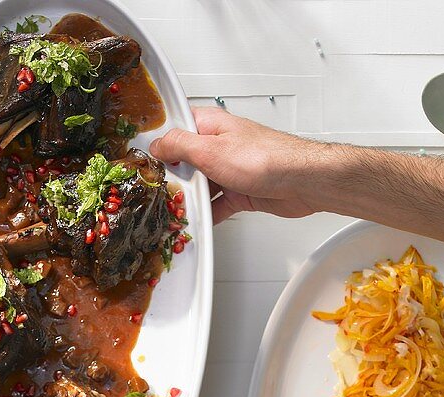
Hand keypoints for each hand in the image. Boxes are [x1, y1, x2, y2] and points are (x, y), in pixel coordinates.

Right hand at [150, 107, 334, 223]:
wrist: (301, 181)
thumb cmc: (264, 157)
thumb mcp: (210, 149)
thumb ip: (179, 145)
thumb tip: (157, 145)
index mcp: (210, 125)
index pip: (175, 129)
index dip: (158, 143)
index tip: (142, 161)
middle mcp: (218, 145)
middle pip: (185, 161)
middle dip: (173, 177)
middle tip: (157, 192)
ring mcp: (229, 168)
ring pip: (200, 185)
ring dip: (190, 199)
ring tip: (173, 212)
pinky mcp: (240, 190)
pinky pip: (217, 204)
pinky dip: (207, 214)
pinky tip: (196, 223)